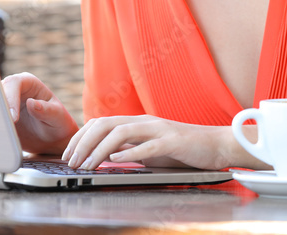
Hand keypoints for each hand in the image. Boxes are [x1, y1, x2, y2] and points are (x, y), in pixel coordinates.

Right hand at [1, 72, 79, 154]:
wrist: (52, 139)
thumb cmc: (58, 124)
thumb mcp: (57, 117)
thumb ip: (46, 110)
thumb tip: (31, 103)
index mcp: (28, 83)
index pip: (13, 83)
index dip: (10, 98)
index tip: (13, 117)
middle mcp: (13, 89)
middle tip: (0, 124)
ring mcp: (3, 103)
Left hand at [62, 115, 229, 170]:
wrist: (218, 145)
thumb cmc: (184, 150)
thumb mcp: (151, 150)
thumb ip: (131, 150)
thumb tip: (106, 158)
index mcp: (137, 122)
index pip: (100, 123)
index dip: (80, 137)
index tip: (68, 153)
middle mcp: (145, 122)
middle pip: (104, 124)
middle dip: (83, 142)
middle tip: (71, 161)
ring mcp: (159, 129)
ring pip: (120, 133)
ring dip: (99, 149)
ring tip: (88, 164)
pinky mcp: (173, 142)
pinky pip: (148, 145)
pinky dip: (130, 152)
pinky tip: (116, 159)